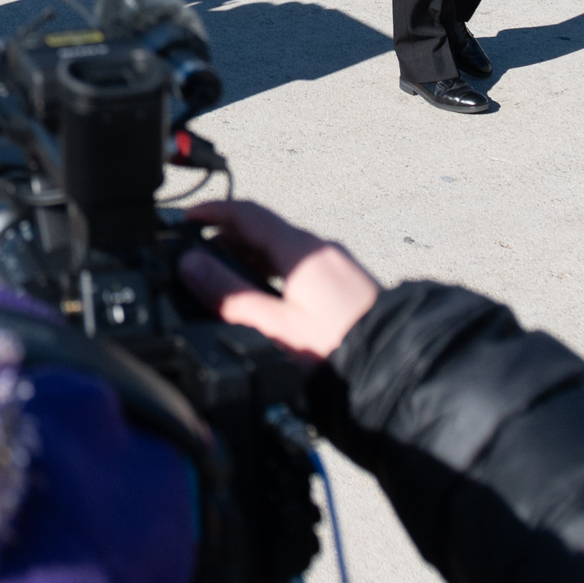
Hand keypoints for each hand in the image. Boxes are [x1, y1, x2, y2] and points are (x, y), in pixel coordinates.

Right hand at [177, 201, 382, 363]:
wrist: (397, 371)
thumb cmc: (339, 351)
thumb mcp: (274, 325)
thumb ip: (228, 295)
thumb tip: (190, 265)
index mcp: (301, 251)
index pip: (247, 213)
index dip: (212, 211)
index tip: (186, 218)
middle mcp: (320, 250)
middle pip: (264, 230)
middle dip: (227, 239)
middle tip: (197, 258)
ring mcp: (336, 267)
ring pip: (283, 249)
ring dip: (250, 257)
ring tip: (225, 281)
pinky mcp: (346, 287)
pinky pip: (300, 266)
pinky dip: (273, 271)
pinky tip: (266, 299)